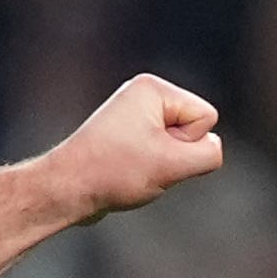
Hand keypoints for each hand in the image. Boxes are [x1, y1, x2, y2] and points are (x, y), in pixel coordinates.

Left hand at [42, 75, 224, 215]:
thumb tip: (211, 149)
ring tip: (130, 170)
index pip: (206, 117)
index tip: (153, 152)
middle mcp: (142, 95)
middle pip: (194, 129)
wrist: (65, 189)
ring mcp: (133, 116)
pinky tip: (124, 174)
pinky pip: (160, 154)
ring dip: (162, 165)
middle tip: (140, 164)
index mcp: (153, 88)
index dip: (187, 143)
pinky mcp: (127, 137)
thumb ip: (209, 153)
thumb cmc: (114, 173)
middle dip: (175, 154)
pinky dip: (148, 170)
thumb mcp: (174, 165)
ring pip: (178, 146)